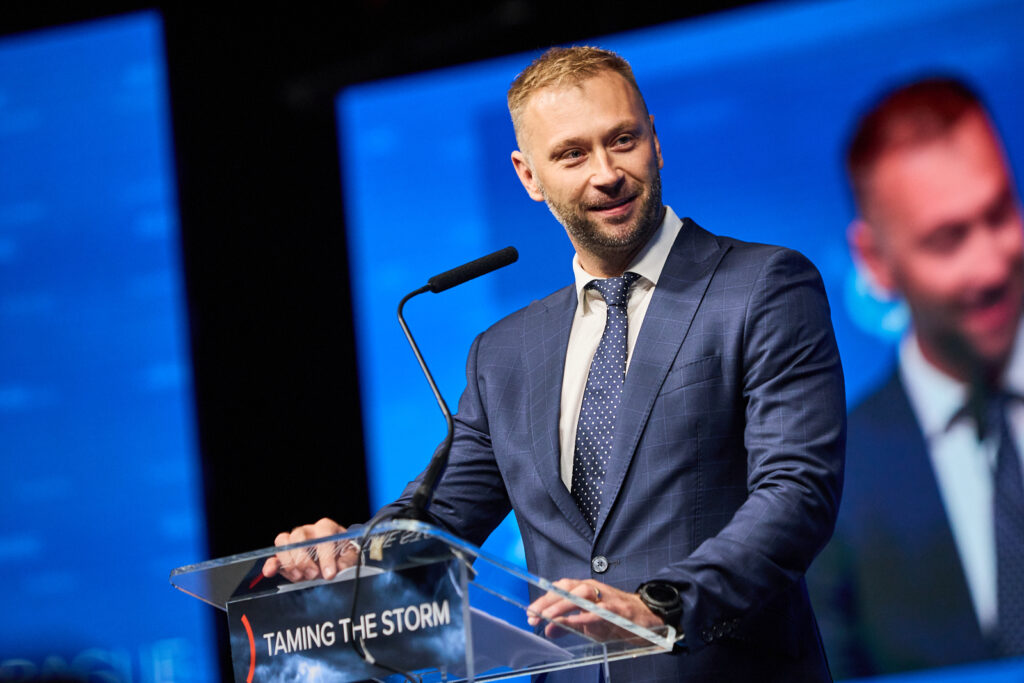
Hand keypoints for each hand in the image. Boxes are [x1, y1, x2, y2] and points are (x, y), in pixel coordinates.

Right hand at [261, 517, 356, 581]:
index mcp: (327, 528)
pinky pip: (274, 556)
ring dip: (290, 561)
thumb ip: (346, 563)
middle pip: (299, 535)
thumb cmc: (342, 556)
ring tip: (300, 577)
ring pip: (283, 541)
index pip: (324, 533)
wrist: (335, 563)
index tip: (330, 573)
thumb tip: (338, 569)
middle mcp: (308, 531)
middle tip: (314, 575)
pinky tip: (270, 572)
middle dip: (304, 558)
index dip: (326, 554)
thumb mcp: (350, 558)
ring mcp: (294, 541)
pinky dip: (271, 564)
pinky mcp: (284, 555)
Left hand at [526, 578, 664, 640]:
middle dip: (548, 600)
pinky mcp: (619, 610)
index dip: (544, 598)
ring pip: (582, 593)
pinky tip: (573, 621)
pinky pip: (600, 611)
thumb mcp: (589, 622)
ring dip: (562, 604)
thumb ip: (568, 624)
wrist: (649, 617)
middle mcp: (595, 589)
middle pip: (567, 587)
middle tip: (533, 615)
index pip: (560, 588)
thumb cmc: (617, 617)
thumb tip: (547, 629)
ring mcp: (607, 598)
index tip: (530, 612)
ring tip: (548, 616)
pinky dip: (585, 616)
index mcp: (586, 589)